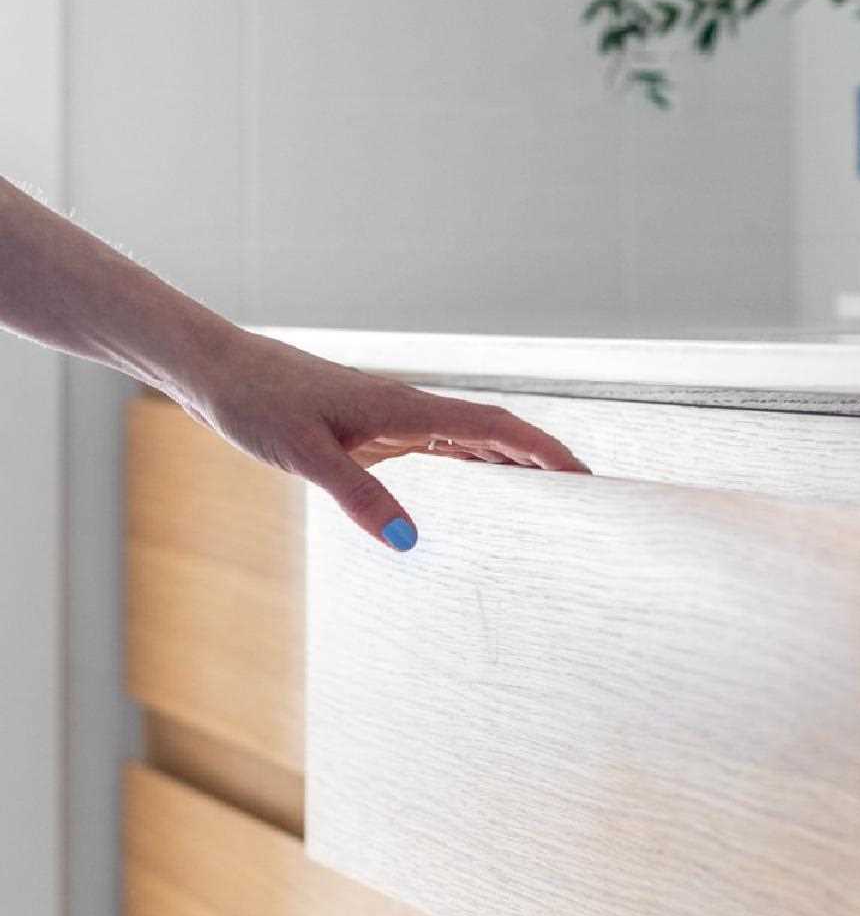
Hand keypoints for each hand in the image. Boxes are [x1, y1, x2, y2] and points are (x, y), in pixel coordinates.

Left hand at [184, 329, 590, 549]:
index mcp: (404, 408)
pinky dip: (468, 470)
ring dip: (509, 467)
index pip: (494, 427)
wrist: (217, 372)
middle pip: (494, 434)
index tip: (586, 475)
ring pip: (468, 443)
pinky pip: (436, 452)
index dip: (543, 450)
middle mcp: (407, 410)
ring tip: (548, 503)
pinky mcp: (369, 430)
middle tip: (585, 500)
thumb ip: (357, 494)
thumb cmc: (256, 403)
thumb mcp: (303, 455)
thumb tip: (408, 543)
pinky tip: (473, 498)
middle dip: (542, 463)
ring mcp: (390, 419)